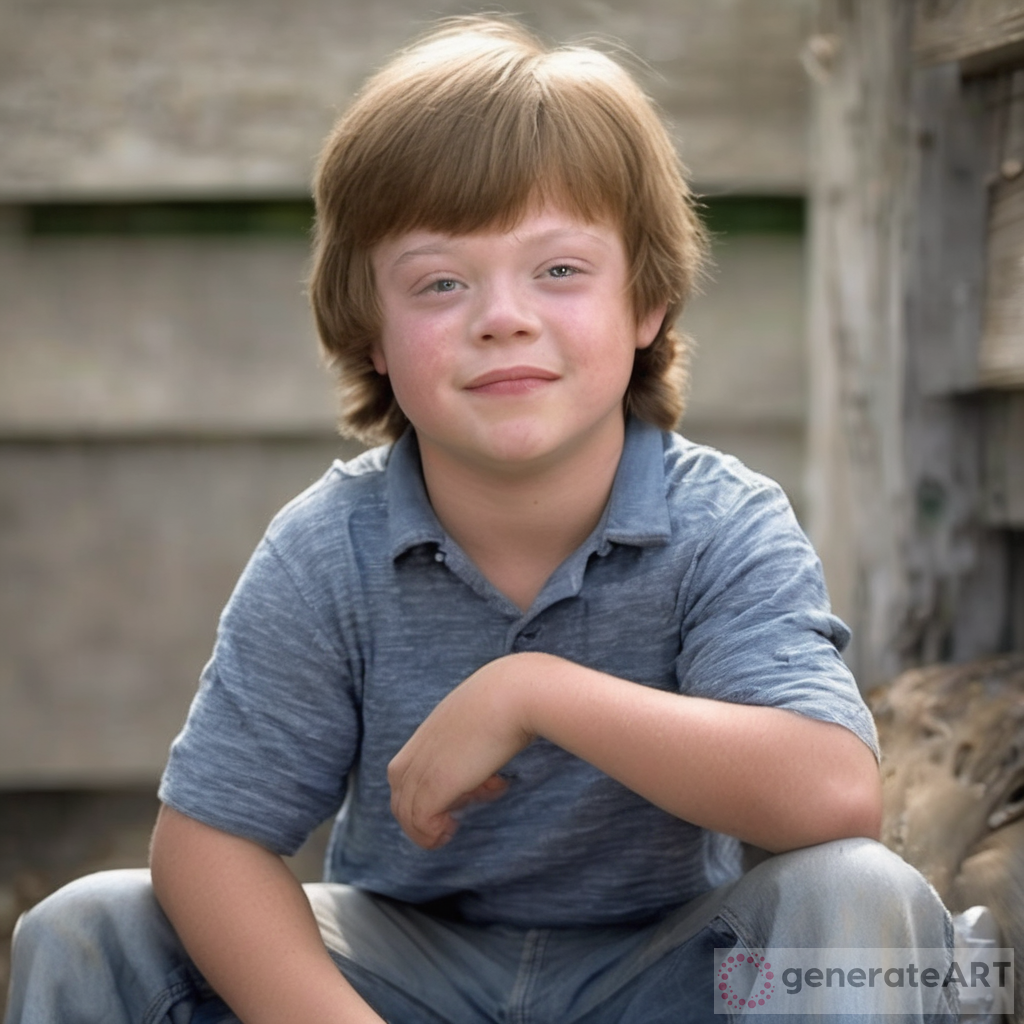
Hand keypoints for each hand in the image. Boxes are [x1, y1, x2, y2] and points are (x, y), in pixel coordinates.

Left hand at [387, 655, 535, 848]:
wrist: (516, 694)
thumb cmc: (512, 700)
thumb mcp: (486, 714)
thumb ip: (478, 729)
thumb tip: (498, 746)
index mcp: (429, 732)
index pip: (405, 775)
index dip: (430, 792)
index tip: (472, 788)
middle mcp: (418, 749)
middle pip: (401, 799)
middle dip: (428, 814)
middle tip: (464, 810)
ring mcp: (423, 766)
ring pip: (406, 815)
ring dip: (431, 829)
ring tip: (456, 825)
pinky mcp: (435, 784)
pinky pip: (421, 822)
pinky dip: (435, 832)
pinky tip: (456, 825)